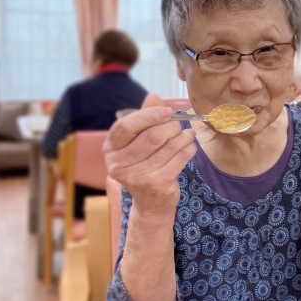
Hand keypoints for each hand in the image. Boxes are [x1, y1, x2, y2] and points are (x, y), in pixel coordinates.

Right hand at [103, 94, 196, 219]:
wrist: (150, 203)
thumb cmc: (144, 164)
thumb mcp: (138, 141)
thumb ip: (144, 118)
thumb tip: (153, 97)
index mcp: (110, 149)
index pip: (126, 127)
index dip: (148, 115)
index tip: (167, 111)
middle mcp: (118, 164)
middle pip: (151, 136)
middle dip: (171, 127)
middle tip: (179, 124)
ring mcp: (137, 177)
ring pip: (168, 146)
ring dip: (183, 136)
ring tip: (188, 134)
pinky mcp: (156, 185)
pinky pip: (180, 158)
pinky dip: (189, 148)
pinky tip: (190, 145)